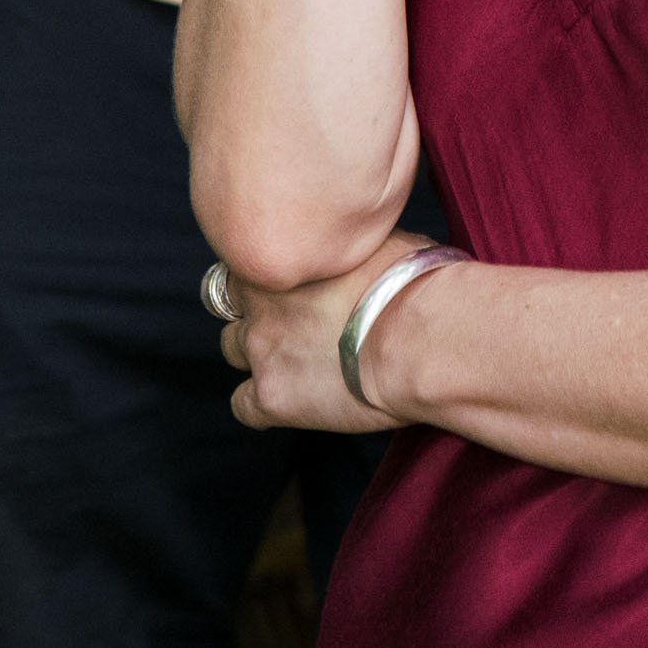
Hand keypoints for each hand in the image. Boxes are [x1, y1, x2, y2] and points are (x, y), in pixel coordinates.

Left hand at [216, 231, 444, 433]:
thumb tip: (354, 243)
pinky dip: (261, 406)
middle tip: (289, 323)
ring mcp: (262, 350)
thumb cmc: (412, 284)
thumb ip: (344, 244)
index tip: (291, 286)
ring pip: (232, 351)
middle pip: (228, 305)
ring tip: (295, 362)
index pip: (246, 260)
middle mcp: (260, 302)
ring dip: (257, 355)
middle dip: (255, 312)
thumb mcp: (375, 240)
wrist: (419, 339)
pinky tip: (292, 402)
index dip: (268, 275)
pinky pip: (243, 407)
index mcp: (281, 259)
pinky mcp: (271, 397)